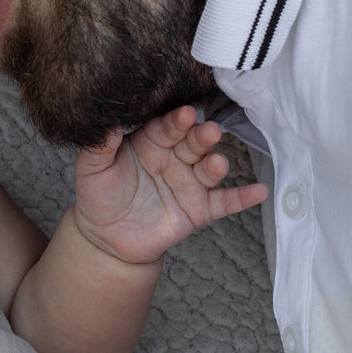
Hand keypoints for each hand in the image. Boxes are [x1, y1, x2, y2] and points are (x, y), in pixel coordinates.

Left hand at [69, 106, 266, 266]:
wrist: (106, 238)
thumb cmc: (98, 196)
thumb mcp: (91, 169)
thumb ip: (99, 145)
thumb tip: (106, 121)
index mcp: (151, 141)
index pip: (167, 127)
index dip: (176, 121)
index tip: (184, 114)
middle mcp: (175, 158)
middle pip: (193, 143)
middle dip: (201, 137)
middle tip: (208, 130)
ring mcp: (190, 183)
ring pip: (209, 169)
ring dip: (216, 164)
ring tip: (216, 162)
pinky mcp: (199, 209)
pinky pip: (225, 202)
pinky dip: (243, 198)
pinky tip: (259, 191)